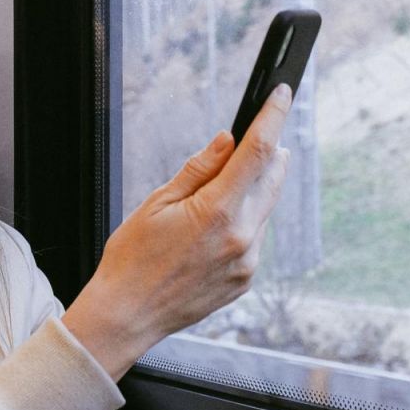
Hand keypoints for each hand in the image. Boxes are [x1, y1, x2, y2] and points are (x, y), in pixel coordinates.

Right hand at [61, 84, 293, 377]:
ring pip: (264, 209)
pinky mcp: (246, 279)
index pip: (257, 152)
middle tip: (260, 135)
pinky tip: (214, 227)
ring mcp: (248, 261)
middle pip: (271, 178)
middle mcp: (242, 237)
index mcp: (218, 212)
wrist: (128, 314)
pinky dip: (244, 221)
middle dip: (269, 152)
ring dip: (253, 189)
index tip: (281, 95)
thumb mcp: (157, 204)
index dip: (272, 118)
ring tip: (219, 190)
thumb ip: (198, 170)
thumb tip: (227, 141)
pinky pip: (255, 237)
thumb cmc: (132, 259)